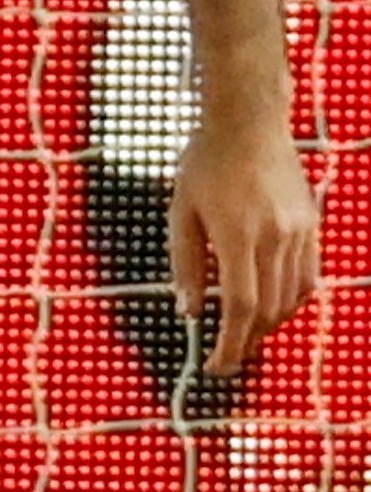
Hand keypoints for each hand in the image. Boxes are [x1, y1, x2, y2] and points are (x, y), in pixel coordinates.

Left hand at [170, 107, 317, 387]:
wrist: (249, 123)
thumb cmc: (203, 164)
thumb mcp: (180, 212)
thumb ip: (184, 264)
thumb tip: (188, 313)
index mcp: (237, 236)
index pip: (239, 307)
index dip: (229, 344)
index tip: (215, 367)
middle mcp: (275, 238)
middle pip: (267, 310)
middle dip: (247, 342)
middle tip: (228, 359)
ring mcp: (299, 232)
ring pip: (291, 298)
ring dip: (269, 324)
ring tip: (246, 336)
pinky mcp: (311, 225)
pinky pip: (308, 276)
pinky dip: (292, 300)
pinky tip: (274, 306)